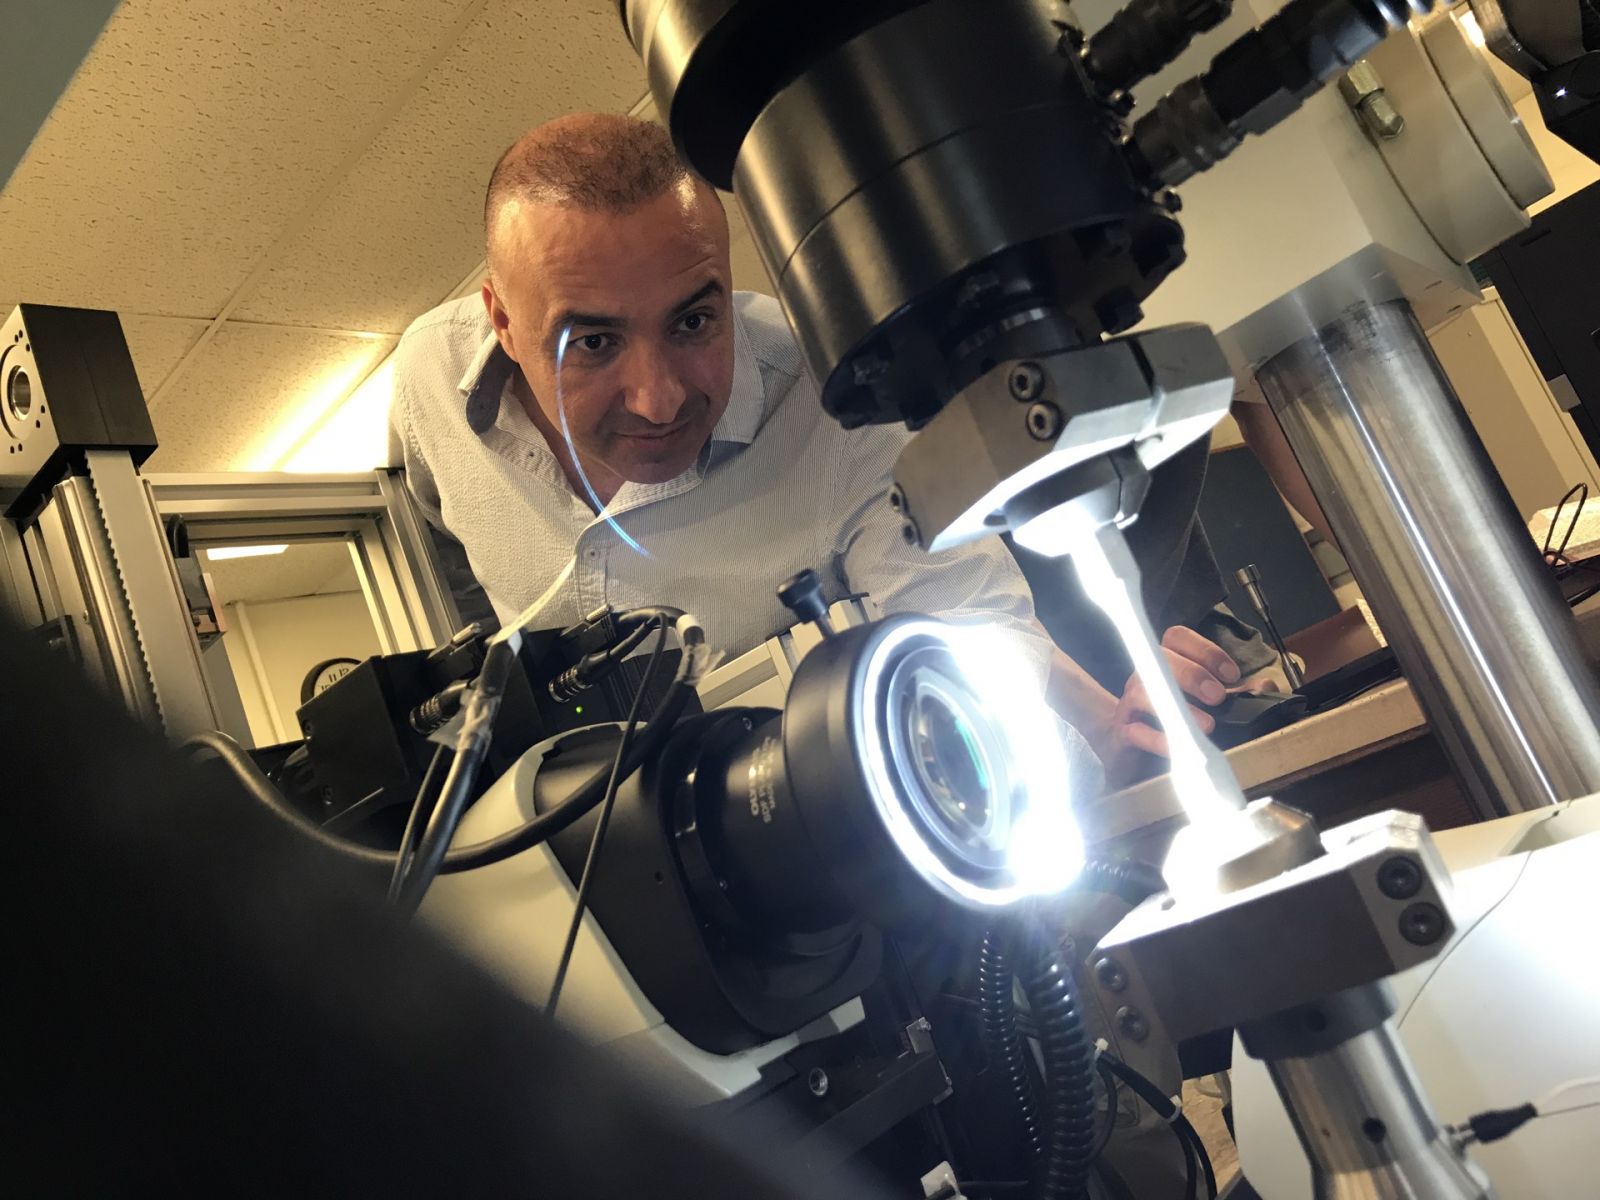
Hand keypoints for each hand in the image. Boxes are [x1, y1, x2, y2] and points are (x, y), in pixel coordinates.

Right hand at [1103, 626, 1241, 784]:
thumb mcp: (1213, 702)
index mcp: (1166, 659)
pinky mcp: (1123, 730)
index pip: (1177, 637)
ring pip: (1142, 690)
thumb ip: (1239, 693)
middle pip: (1159, 659)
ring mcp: (1130, 701)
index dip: (1205, 651)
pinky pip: (1136, 729)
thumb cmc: (1178, 717)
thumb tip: (1266, 686)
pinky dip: (1159, 738)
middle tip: (1218, 696)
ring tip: (1206, 724)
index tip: (1232, 675)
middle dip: (1192, 674)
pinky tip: (1182, 744)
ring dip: (1177, 705)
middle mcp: (1145, 674)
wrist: (1138, 749)